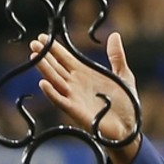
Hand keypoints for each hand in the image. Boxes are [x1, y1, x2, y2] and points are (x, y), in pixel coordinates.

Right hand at [30, 31, 141, 163]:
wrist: (130, 128)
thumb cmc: (127, 104)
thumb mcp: (123, 75)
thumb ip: (116, 56)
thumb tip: (115, 34)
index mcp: (86, 74)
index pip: (66, 58)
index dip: (55, 48)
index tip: (43, 36)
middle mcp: (76, 84)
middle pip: (56, 67)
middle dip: (45, 55)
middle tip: (34, 43)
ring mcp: (74, 97)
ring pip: (55, 80)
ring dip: (44, 69)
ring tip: (34, 56)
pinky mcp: (75, 111)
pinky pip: (61, 101)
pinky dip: (52, 93)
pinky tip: (43, 83)